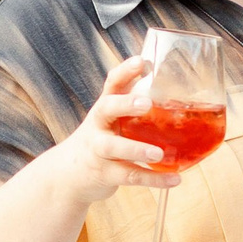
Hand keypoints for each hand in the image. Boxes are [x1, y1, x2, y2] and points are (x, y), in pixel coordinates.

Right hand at [41, 55, 183, 205]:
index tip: (141, 61)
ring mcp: (98, 150)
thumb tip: (165, 82)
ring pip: (114, 147)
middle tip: (147, 103)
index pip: (112, 84)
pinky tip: (174, 179)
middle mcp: (98, 126)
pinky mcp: (104, 174)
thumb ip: (131, 104)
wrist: (68, 176)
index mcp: (104, 109)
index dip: (125, 72)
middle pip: (106, 109)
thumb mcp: (109, 120)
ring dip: (137, 149)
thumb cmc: (99, 141)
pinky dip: (153, 179)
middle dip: (125, 104)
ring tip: (159, 154)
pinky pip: (129, 175)